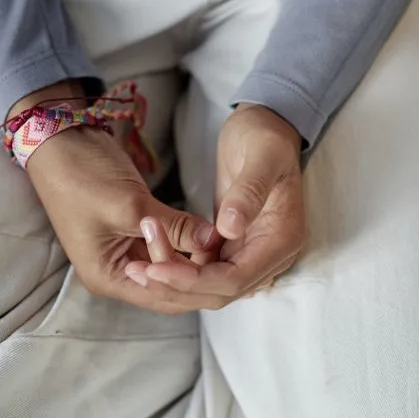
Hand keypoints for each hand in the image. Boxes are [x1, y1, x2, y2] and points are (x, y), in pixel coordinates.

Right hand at [17, 82, 223, 313]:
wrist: (59, 140)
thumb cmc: (82, 175)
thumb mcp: (131, 204)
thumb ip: (174, 226)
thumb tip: (213, 239)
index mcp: (108, 277)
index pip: (163, 296)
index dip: (197, 286)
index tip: (228, 269)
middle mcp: (117, 273)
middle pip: (169, 288)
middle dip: (201, 276)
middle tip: (234, 259)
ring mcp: (124, 253)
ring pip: (172, 268)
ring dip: (196, 259)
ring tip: (226, 245)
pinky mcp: (133, 233)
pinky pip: (168, 248)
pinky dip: (187, 242)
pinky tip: (210, 233)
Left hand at [125, 103, 305, 307]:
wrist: (266, 127)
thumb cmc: (266, 137)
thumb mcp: (262, 157)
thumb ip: (248, 193)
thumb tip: (230, 229)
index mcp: (282, 239)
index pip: (235, 278)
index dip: (194, 280)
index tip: (156, 269)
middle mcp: (270, 254)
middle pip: (221, 290)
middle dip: (178, 286)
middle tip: (137, 273)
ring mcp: (251, 251)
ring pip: (209, 284)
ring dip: (174, 280)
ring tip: (136, 268)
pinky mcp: (233, 245)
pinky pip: (204, 268)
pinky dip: (178, 266)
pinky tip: (150, 257)